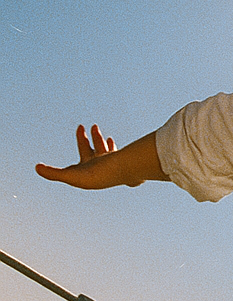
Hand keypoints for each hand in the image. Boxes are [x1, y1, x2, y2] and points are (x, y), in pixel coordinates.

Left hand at [36, 127, 166, 187]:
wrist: (127, 173)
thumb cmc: (100, 174)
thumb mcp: (72, 175)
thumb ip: (54, 173)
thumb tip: (36, 168)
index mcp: (89, 170)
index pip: (83, 151)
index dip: (81, 138)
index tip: (81, 126)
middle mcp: (101, 167)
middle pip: (93, 150)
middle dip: (91, 138)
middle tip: (90, 125)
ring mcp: (113, 165)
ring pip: (105, 150)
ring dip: (100, 140)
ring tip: (98, 129)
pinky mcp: (124, 163)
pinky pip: (122, 155)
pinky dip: (117, 149)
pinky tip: (119, 145)